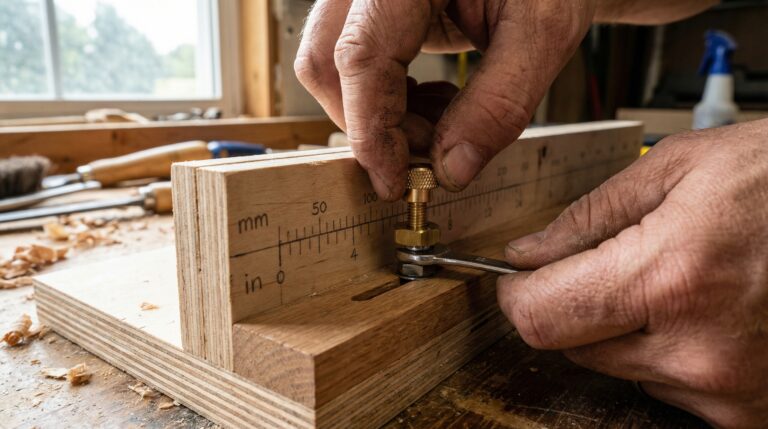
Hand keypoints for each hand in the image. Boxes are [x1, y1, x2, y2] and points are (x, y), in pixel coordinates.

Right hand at [295, 0, 594, 199]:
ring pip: (331, 65)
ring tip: (444, 122)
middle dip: (372, 125)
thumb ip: (499, 102)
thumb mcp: (543, 31)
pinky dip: (387, 98)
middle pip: (326, 63)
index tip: (395, 184)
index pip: (361, 56)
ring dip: (379, 114)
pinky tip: (437, 101)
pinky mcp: (375, 10)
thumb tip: (451, 171)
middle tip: (431, 153)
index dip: (372, 130)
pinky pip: (354, 60)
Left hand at [498, 119, 767, 427]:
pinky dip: (668, 352)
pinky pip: (668, 388)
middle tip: (608, 266)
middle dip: (573, 305)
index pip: (541, 316)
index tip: (517, 279)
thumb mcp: (680, 166)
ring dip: (625, 328)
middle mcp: (697, 349)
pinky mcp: (749, 411)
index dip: (516, 295)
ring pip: (618, 367)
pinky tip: (704, 312)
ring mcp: (728, 389)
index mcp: (670, 276)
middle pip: (572, 346)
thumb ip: (590, 214)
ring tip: (680, 281)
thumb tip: (531, 252)